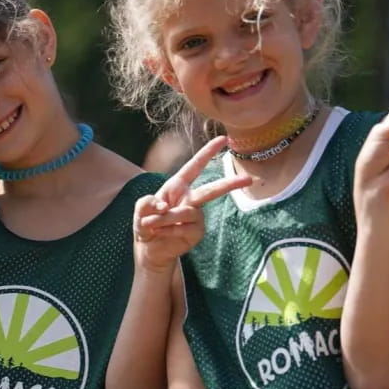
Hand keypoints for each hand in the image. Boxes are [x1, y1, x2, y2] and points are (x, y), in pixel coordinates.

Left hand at [134, 136, 251, 270]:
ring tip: (150, 224)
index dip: (208, 152)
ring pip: (187, 212)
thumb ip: (146, 203)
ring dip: (165, 218)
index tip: (224, 139)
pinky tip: (159, 233)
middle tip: (248, 179)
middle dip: (229, 184)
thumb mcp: (140, 209)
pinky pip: (184, 228)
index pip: (195, 166)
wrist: (150, 248)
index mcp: (177, 186)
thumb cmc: (145, 223)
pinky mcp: (197, 232)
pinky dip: (168, 230)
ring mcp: (196, 217)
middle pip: (212, 190)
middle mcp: (190, 199)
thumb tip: (164, 206)